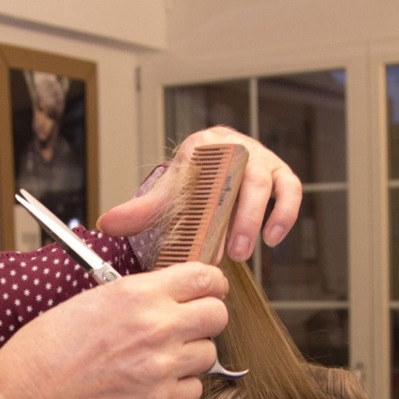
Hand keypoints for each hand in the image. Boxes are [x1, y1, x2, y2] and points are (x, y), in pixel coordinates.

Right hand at [0, 263, 229, 398]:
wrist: (34, 394)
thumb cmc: (50, 347)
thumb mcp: (94, 298)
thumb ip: (140, 294)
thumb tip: (171, 293)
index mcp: (139, 293)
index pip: (205, 277)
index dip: (209, 285)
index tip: (205, 292)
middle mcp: (157, 326)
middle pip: (218, 315)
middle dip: (204, 320)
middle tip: (186, 326)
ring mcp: (162, 365)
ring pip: (209, 354)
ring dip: (190, 356)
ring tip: (158, 359)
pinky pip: (194, 389)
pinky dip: (179, 387)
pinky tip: (151, 382)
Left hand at [98, 126, 301, 261]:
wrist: (212, 165)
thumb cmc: (192, 181)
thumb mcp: (167, 193)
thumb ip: (140, 210)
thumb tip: (107, 223)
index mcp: (207, 146)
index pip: (211, 169)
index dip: (210, 202)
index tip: (202, 233)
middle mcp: (239, 148)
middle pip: (244, 178)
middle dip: (239, 218)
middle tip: (230, 252)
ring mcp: (262, 159)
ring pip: (270, 184)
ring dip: (261, 218)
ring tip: (248, 251)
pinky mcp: (280, 173)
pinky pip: (291, 191)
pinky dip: (285, 214)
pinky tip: (273, 239)